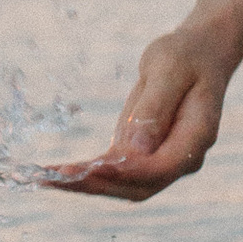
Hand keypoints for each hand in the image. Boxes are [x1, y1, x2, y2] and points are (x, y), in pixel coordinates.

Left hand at [35, 26, 229, 200]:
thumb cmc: (186, 56)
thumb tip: (137, 149)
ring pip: (121, 185)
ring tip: (45, 179)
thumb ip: (156, 107)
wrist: (197, 55)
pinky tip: (55, 173)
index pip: (162, 167)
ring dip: (84, 185)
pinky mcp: (140, 154)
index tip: (94, 166)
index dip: (128, 172)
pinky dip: (85, 174)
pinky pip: (112, 171)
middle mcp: (180, 158)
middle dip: (97, 183)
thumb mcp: (171, 69)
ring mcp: (160, 161)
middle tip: (58, 177)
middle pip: (138, 186)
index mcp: (196, 137)